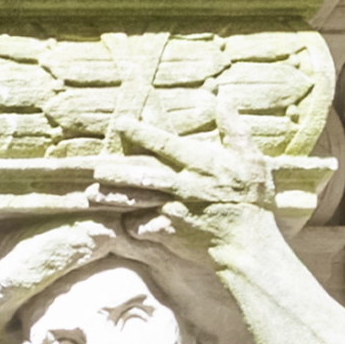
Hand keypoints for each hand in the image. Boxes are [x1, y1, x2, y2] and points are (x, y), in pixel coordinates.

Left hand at [89, 87, 266, 260]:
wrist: (251, 247)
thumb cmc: (253, 202)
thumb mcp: (252, 160)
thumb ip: (234, 128)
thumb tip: (221, 97)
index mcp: (202, 164)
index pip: (166, 143)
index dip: (141, 133)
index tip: (119, 123)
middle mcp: (185, 186)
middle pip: (144, 173)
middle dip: (118, 168)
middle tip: (95, 165)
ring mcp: (175, 210)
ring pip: (138, 200)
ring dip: (114, 196)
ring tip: (91, 193)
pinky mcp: (170, 233)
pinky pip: (143, 228)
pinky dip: (131, 225)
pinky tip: (119, 220)